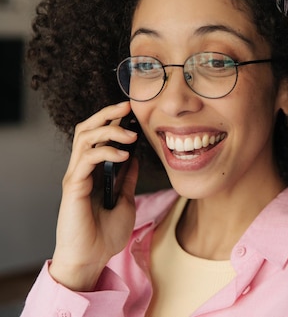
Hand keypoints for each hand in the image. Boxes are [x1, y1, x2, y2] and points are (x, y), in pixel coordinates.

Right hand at [49, 101, 139, 290]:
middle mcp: (82, 169)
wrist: (92, 258)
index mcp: (94, 171)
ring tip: (131, 134)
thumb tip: (137, 158)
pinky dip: (106, 152)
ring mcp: (76, 177)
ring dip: (109, 130)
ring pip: (85, 138)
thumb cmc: (105, 234)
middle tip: (127, 106)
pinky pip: (87, 159)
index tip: (133, 111)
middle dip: (106, 113)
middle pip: (87, 129)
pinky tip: (124, 155)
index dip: (113, 119)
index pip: (98, 135)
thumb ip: (128, 179)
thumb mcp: (125, 200)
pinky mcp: (74, 187)